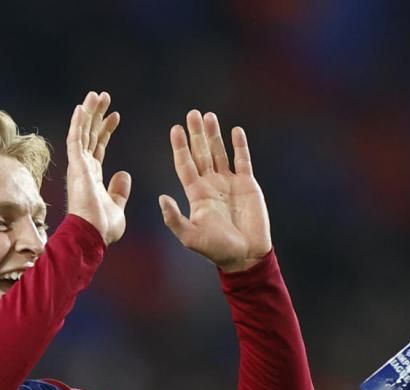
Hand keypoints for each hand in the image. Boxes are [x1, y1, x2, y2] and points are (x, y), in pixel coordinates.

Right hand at [66, 91, 131, 244]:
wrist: (93, 235)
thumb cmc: (103, 227)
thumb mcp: (117, 207)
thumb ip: (119, 191)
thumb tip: (124, 175)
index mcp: (92, 176)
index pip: (99, 147)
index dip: (106, 130)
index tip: (115, 116)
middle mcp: (83, 168)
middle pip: (90, 135)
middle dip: (97, 115)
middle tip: (103, 97)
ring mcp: (79, 166)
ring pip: (83, 132)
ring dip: (89, 113)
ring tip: (96, 95)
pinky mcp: (77, 166)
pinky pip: (76, 139)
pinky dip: (78, 123)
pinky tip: (82, 107)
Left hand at [159, 110, 271, 272]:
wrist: (246, 255)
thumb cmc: (217, 249)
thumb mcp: (190, 237)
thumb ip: (174, 219)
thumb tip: (161, 198)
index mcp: (196, 194)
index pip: (185, 165)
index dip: (180, 147)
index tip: (175, 129)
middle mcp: (211, 184)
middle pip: (201, 153)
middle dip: (196, 134)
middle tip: (191, 114)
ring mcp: (230, 183)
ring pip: (219, 152)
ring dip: (214, 135)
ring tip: (208, 116)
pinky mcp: (248, 185)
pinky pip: (242, 160)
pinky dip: (240, 145)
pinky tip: (235, 130)